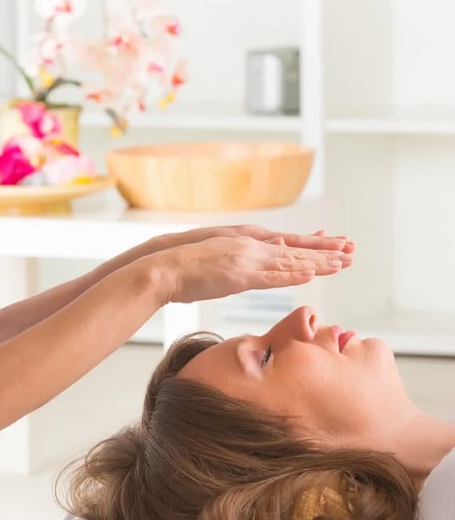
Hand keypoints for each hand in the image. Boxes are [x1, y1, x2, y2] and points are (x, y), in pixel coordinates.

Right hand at [156, 235, 352, 304]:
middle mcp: (250, 246)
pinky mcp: (238, 275)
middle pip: (295, 250)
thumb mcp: (220, 260)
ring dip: (317, 262)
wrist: (166, 267)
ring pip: (289, 261)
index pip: (287, 244)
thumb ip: (242, 262)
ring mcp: (246, 259)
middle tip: (352, 250)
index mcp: (246, 242)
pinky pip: (272, 277)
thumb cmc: (187, 268)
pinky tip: (310, 275)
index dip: (312, 245)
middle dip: (325, 251)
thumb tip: (259, 267)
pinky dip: (292, 275)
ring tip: (343, 263)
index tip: (334, 244)